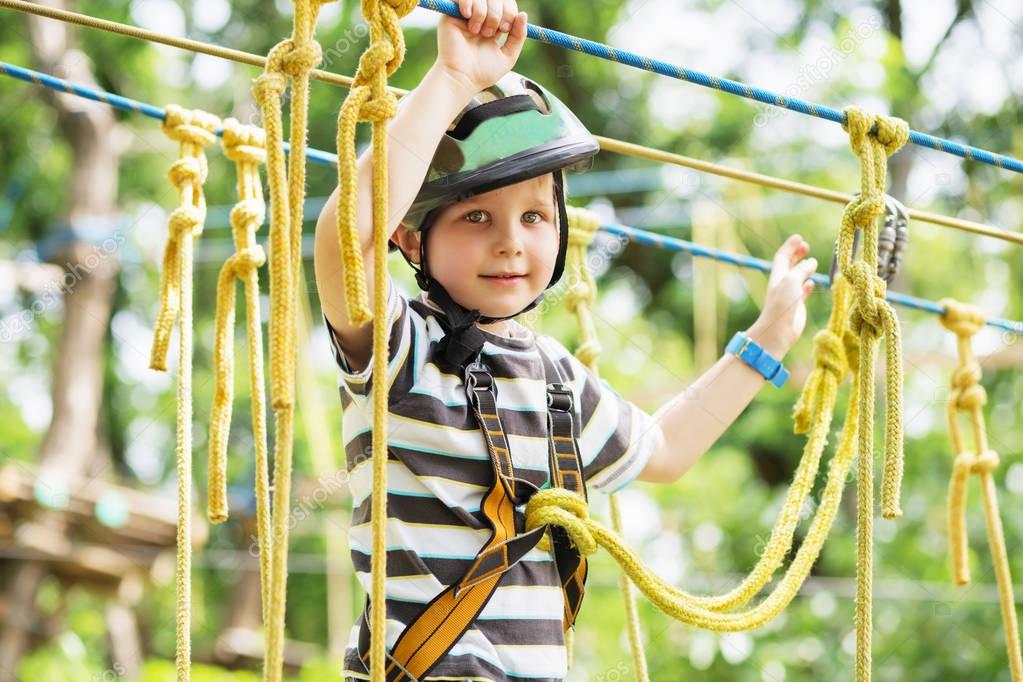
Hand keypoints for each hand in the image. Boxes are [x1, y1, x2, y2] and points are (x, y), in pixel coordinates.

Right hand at [435, 0, 527, 95]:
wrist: (461, 78)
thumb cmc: (482, 73)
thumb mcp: (508, 56)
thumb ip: (518, 36)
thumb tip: (523, 14)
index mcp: (493, 24)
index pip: (506, 3)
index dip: (509, 11)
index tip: (504, 29)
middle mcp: (480, 16)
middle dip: (497, 13)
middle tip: (490, 32)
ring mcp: (465, 14)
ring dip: (483, 12)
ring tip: (477, 31)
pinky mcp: (450, 13)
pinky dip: (468, 2)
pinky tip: (468, 17)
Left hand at [748, 234, 817, 356]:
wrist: (779, 330)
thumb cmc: (782, 304)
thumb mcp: (791, 280)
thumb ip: (801, 269)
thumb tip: (811, 261)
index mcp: (778, 275)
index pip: (782, 256)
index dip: (790, 246)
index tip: (799, 237)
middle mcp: (783, 283)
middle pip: (789, 265)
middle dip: (796, 254)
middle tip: (806, 246)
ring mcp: (789, 294)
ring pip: (797, 277)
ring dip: (803, 268)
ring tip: (812, 261)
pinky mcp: (796, 305)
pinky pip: (803, 291)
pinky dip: (807, 285)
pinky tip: (812, 283)